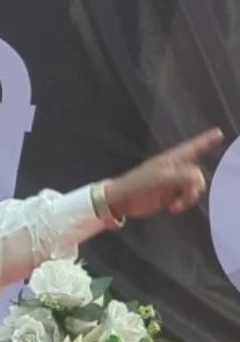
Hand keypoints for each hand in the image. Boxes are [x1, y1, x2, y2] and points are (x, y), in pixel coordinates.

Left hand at [105, 128, 223, 218]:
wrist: (121, 201)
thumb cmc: (137, 185)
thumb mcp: (161, 179)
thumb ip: (182, 177)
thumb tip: (198, 179)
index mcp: (171, 160)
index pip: (192, 148)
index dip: (206, 140)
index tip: (219, 132)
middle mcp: (174, 169)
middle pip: (197, 174)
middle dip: (194, 187)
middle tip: (185, 196)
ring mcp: (172, 182)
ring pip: (193, 187)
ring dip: (188, 197)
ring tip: (175, 205)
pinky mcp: (169, 195)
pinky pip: (186, 197)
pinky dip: (183, 203)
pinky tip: (172, 208)